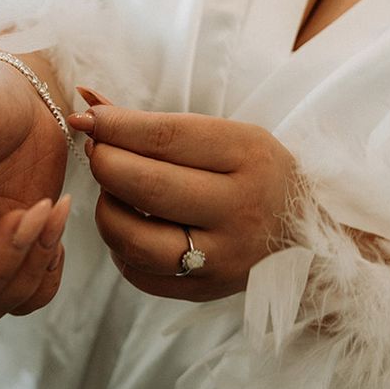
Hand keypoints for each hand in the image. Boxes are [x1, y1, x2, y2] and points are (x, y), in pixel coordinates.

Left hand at [68, 100, 297, 301]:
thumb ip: (154, 123)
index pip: (166, 138)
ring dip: (107, 208)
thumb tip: (87, 99)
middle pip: (147, 186)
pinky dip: (120, 245)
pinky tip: (130, 224)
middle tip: (97, 150)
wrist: (302, 233)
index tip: (87, 118)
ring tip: (115, 190)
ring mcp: (223, 257)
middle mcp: (240, 210)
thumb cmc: (252, 174)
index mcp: (249, 157)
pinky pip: (138, 272)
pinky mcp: (204, 289)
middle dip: (105, 162)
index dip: (115, 126)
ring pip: (134, 238)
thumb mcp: (224, 136)